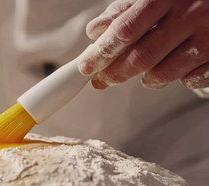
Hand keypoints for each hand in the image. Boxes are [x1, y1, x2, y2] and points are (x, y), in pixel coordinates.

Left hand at [79, 0, 208, 89]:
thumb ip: (123, 13)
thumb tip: (95, 33)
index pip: (126, 30)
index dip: (102, 52)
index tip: (87, 66)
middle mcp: (190, 15)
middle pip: (141, 57)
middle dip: (115, 73)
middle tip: (101, 80)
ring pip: (163, 74)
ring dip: (145, 79)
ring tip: (140, 71)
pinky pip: (189, 80)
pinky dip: (176, 79)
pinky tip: (173, 67)